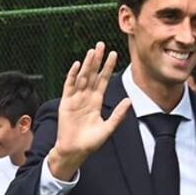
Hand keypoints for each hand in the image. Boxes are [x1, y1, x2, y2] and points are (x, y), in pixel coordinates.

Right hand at [48, 42, 131, 178]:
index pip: (103, 80)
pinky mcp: (66, 103)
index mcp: (96, 102)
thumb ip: (118, 115)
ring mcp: (75, 99)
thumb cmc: (90, 142)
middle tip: (101, 44)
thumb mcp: (108, 128)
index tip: (114, 53)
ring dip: (86, 64)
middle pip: (92, 74)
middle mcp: (86, 97)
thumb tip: (129, 101)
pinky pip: (69, 86)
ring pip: (82, 77)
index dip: (108, 67)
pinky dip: (72, 76)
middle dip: (97, 59)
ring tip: (91, 51)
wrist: (74, 151)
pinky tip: (76, 65)